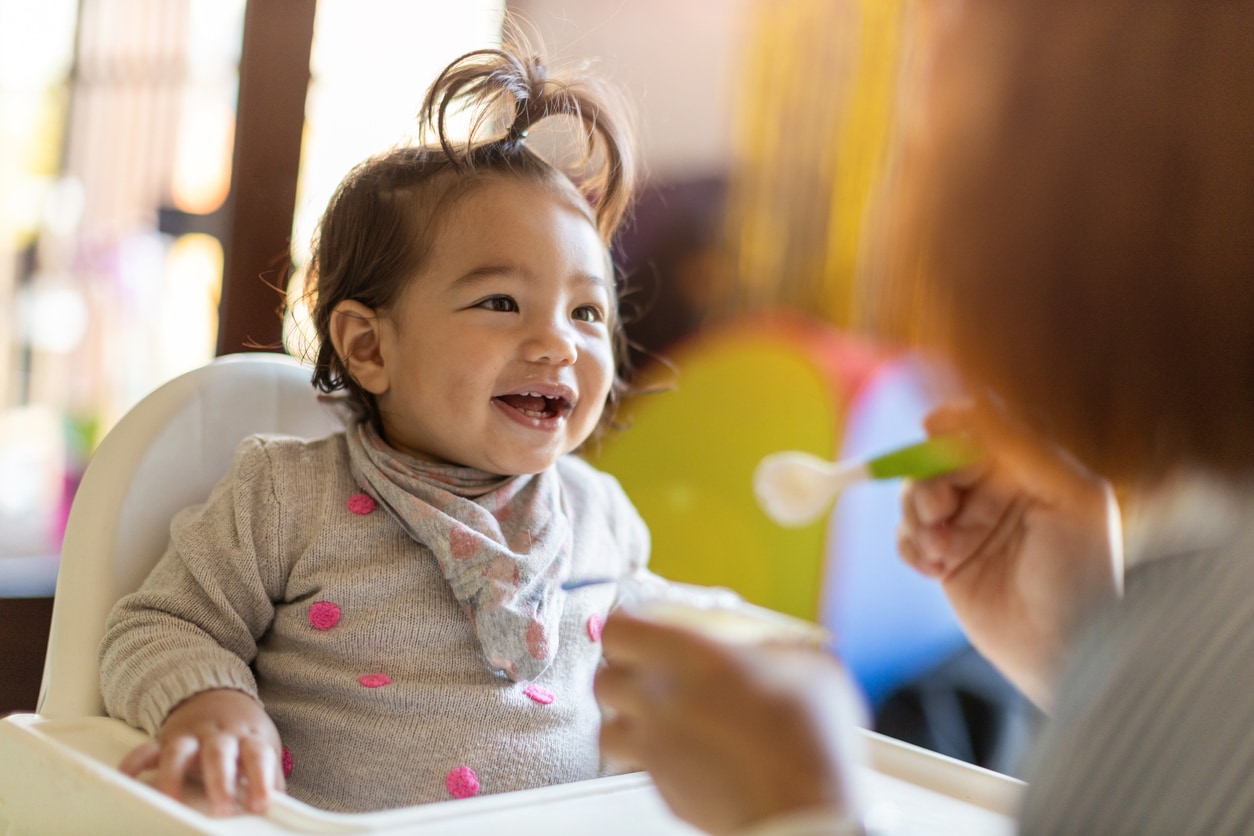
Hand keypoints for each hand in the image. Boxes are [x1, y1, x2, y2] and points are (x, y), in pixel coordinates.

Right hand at [118, 688, 284, 815]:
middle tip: (222, 811)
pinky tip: (126, 780)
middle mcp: (218, 734)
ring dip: (174, 777)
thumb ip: (270, 778)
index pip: (258, 756)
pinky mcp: (164, 740)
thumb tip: (281, 810)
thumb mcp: (263, 747)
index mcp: (247, 737)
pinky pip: (145, 750)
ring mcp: (190, 735)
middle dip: (220, 782)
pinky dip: (133, 764)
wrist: (218, 695)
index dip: (261, 780)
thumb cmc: (244, 732)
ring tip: (171, 803)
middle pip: (219, 753)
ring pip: (179, 751)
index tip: (260, 805)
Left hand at [596, 612, 865, 834]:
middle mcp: (657, 699)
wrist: (801, 809)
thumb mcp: (807, 665)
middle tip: (650, 672)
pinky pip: (640, 766)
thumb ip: (773, 646)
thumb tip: (768, 645)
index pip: (619, 630)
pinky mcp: (662, 789)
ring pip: (610, 728)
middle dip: (622, 674)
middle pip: (604, 680)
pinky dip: (652, 757)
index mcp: (686, 656)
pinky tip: (684, 752)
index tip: (645, 629)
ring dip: (628, 718)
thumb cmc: (807, 736)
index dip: (628, 628)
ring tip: (660, 715)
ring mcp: (655, 749)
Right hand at [898, 401, 1120, 707]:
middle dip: (929, 476)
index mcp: (1033, 471)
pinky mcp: (947, 561)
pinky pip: (907, 538)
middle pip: (940, 459)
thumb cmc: (1083, 577)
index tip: (932, 426)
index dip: (954, 422)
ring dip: (916, 514)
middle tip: (938, 508)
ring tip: (939, 546)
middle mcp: (998, 493)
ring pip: (917, 495)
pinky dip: (910, 545)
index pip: (984, 429)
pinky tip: (932, 566)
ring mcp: (969, 527)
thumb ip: (1028, 449)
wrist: (1067, 653)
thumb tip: (977, 407)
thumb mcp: (1074, 499)